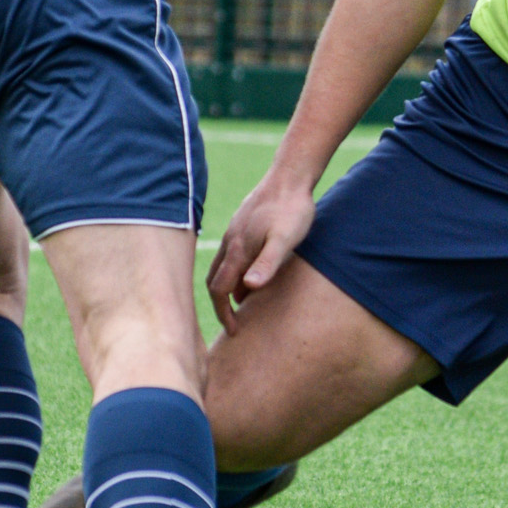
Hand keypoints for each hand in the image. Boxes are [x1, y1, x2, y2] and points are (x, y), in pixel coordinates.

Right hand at [206, 169, 317, 327]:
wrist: (291, 176)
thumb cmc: (292, 209)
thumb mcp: (284, 239)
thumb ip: (267, 263)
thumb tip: (249, 288)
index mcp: (237, 250)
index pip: (219, 289)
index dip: (223, 313)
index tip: (234, 331)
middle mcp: (231, 242)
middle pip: (216, 280)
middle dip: (221, 304)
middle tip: (235, 323)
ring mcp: (235, 232)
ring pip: (223, 266)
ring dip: (229, 287)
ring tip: (245, 304)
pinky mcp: (243, 225)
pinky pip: (231, 254)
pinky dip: (236, 271)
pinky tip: (253, 273)